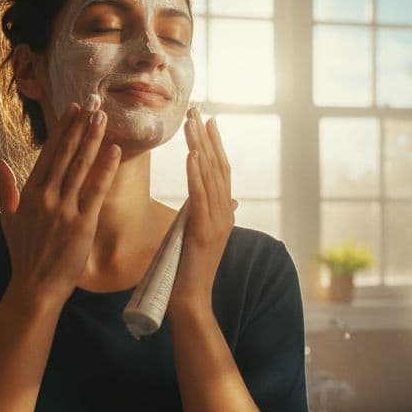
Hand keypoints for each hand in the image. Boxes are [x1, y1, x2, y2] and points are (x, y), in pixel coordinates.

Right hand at [0, 99, 119, 309]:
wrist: (35, 287)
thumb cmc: (23, 254)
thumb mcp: (8, 218)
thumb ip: (4, 187)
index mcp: (29, 193)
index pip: (48, 153)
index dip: (63, 129)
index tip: (74, 110)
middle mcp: (46, 196)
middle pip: (66, 154)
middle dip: (80, 126)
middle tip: (94, 104)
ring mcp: (64, 209)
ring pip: (81, 166)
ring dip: (92, 139)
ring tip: (103, 118)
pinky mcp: (82, 223)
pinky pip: (96, 190)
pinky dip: (105, 168)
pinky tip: (113, 150)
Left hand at [171, 107, 234, 313]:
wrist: (190, 302)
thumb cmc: (187, 272)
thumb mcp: (197, 237)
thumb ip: (206, 214)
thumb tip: (221, 197)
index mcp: (222, 213)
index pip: (220, 170)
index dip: (214, 144)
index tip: (205, 120)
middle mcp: (224, 214)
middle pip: (218, 166)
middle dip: (207, 137)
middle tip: (197, 109)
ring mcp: (216, 222)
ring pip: (210, 177)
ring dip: (202, 147)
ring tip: (192, 123)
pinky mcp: (203, 232)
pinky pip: (201, 197)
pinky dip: (197, 175)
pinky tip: (193, 155)